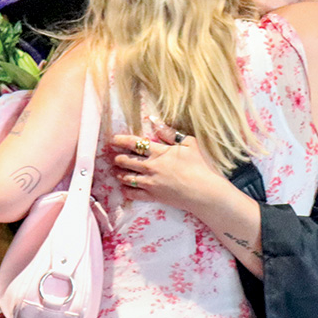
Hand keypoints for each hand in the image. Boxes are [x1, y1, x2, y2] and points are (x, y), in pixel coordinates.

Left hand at [111, 120, 227, 213]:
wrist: (204, 192)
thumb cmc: (201, 166)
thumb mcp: (189, 143)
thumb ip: (170, 133)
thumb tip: (154, 121)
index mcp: (159, 152)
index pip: (135, 144)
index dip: (121, 141)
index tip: (113, 140)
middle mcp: (151, 167)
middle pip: (127, 161)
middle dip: (118, 158)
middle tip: (114, 157)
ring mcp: (151, 182)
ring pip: (128, 177)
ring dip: (120, 174)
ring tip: (116, 172)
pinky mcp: (154, 196)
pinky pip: (134, 194)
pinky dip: (127, 191)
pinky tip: (124, 189)